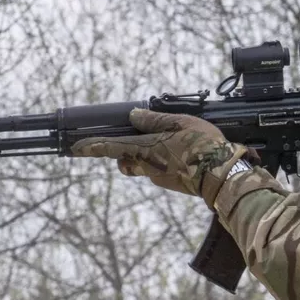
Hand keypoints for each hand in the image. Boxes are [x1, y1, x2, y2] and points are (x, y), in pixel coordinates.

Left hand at [71, 110, 242, 198]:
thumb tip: (134, 116)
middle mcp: (148, 166)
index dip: (93, 147)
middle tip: (132, 139)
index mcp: (147, 149)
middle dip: (123, 153)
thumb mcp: (181, 124)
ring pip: (143, 165)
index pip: (112, 147)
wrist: (223, 176)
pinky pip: (159, 170)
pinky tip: (182, 152)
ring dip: (147, 155)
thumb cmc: (204, 146)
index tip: (75, 147)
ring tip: (169, 141)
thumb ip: (156, 120)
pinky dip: (163, 161)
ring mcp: (159, 178)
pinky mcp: (171, 183)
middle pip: (125, 161)